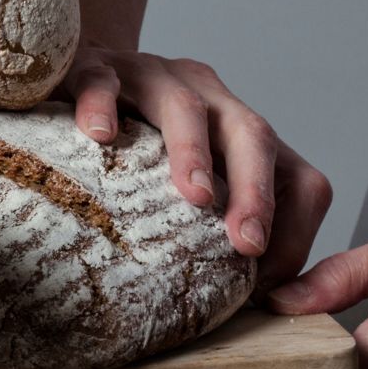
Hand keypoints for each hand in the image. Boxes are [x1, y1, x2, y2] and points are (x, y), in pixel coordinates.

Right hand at [60, 43, 332, 284]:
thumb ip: (211, 224)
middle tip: (247, 244)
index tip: (267, 280)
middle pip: (252, 134)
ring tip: (194, 195)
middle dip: (256, 192)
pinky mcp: (95, 65)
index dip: (294, 228)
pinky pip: (101, 80)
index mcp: (237, 128)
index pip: (297, 175)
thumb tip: (233, 303)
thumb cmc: (130, 142)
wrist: (70, 70)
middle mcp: (205, 94)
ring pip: (184, 104)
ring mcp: (151, 74)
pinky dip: (102, 104)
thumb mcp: (181, 179)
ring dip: (194, 152)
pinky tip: (98, 134)